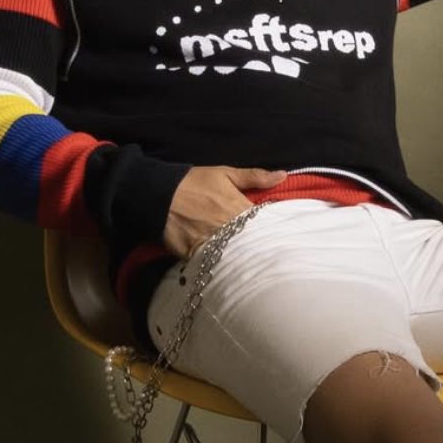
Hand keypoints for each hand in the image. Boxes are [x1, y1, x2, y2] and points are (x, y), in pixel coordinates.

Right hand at [163, 166, 286, 258]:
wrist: (159, 194)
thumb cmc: (193, 182)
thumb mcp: (224, 174)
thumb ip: (255, 177)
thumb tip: (283, 175)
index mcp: (239, 208)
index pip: (265, 224)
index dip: (270, 230)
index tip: (277, 235)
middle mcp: (228, 228)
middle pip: (253, 244)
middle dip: (259, 247)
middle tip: (267, 253)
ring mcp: (211, 243)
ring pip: (235, 257)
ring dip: (241, 259)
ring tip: (248, 262)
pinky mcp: (194, 254)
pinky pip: (212, 265)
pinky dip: (219, 266)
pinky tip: (226, 268)